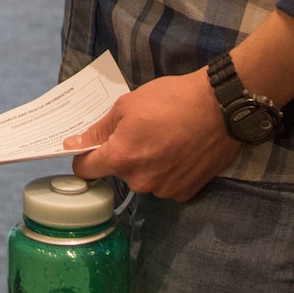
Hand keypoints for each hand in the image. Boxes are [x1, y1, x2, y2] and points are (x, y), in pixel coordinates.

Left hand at [65, 69, 238, 201]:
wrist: (219, 108)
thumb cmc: (170, 100)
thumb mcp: (126, 106)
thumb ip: (99, 130)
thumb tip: (74, 144)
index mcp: (121, 159)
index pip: (85, 169)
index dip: (84, 155)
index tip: (90, 145)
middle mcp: (141, 182)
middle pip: (117, 173)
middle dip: (121, 155)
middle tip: (138, 132)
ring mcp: (165, 190)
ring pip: (142, 179)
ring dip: (145, 164)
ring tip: (161, 139)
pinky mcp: (187, 192)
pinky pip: (164, 184)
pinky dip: (166, 171)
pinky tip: (177, 151)